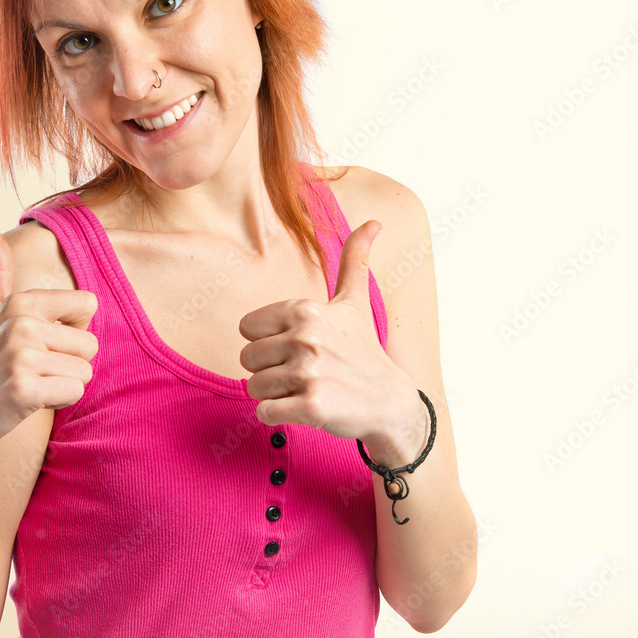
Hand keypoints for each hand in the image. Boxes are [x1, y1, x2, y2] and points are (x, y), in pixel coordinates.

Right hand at [0, 228, 98, 462]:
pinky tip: (29, 402)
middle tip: (34, 371)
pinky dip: (58, 402)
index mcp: (21, 302)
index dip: (72, 330)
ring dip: (63, 385)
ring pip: (85, 372)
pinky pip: (74, 392)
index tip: (43, 343)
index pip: (88, 304)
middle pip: (90, 344)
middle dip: (69, 364)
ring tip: (30, 385)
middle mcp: (21, 324)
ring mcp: (21, 356)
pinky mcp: (24, 390)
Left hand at [238, 220, 421, 460]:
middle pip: (247, 359)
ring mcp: (309, 372)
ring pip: (253, 387)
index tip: (297, 347)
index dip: (267, 342)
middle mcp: (305, 337)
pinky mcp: (311, 406)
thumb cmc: (363, 350)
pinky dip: (276, 414)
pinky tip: (303, 407)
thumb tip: (374, 222)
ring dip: (274, 394)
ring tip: (305, 389)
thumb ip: (354, 260)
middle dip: (269, 370)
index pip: (246, 329)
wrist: (390, 402)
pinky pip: (264, 412)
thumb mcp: (356, 302)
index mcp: (305, 310)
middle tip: (303, 372)